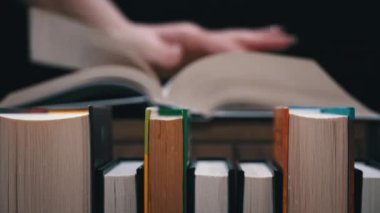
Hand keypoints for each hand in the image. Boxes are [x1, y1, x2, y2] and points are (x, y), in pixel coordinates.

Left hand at [122, 22, 295, 76]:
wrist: (121, 36)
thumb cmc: (130, 44)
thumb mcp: (138, 50)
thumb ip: (156, 53)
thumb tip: (174, 56)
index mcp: (187, 36)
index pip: (218, 45)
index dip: (237, 52)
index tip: (259, 59)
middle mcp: (196, 36)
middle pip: (235, 36)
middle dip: (261, 38)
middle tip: (286, 38)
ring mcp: (197, 42)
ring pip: (234, 39)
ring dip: (258, 40)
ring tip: (279, 37)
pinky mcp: (196, 49)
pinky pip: (224, 48)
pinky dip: (242, 48)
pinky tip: (248, 51)